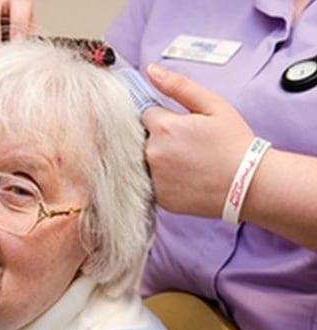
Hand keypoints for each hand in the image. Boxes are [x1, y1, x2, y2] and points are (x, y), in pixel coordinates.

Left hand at [141, 64, 254, 217]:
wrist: (249, 185)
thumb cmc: (235, 144)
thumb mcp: (213, 106)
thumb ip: (178, 86)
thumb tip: (150, 70)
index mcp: (163, 127)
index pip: (144, 114)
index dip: (161, 119)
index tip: (177, 126)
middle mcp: (152, 153)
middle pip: (141, 138)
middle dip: (157, 138)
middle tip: (185, 146)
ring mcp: (153, 178)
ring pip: (143, 160)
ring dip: (156, 159)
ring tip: (184, 163)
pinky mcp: (158, 197)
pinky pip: (150, 182)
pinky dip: (161, 179)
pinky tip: (183, 177)